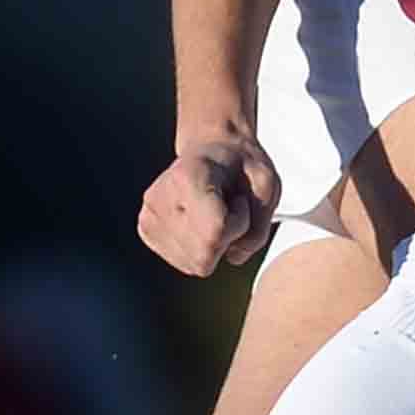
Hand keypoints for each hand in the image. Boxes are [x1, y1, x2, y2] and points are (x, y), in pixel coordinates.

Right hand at [139, 132, 280, 276]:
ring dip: (216, 244)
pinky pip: (188, 263)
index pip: (215, 232)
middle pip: (204, 256)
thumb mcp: (268, 185)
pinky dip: (203, 249)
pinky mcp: (147, 232)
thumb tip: (233, 256)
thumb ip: (259, 228)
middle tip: (229, 208)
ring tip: (216, 212)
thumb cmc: (242, 167)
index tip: (239, 200)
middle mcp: (158, 197)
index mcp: (187, 176)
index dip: (239, 223)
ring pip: (195, 264)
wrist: (213, 150)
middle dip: (228, 238)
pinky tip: (203, 222)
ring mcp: (148, 217)